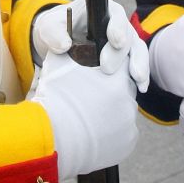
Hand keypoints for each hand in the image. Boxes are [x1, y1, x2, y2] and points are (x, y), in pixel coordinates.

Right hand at [30, 51, 138, 178]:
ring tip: (90, 116)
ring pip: (124, 111)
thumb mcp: (59, 64)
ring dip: (112, 112)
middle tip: (90, 97)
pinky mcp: (129, 142)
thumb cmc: (54, 100)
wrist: (53, 140)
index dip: (110, 69)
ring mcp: (130, 123)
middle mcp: (129, 99)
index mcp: (117, 77)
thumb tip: (72, 40)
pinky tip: (95, 132)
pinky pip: (124, 132)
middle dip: (111, 91)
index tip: (99, 73)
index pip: (122, 65)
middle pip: (124, 89)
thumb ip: (72, 48)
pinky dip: (113, 132)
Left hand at [32, 0, 149, 91]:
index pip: (114, 15)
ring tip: (139, 80)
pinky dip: (140, 76)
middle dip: (120, 53)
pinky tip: (140, 88)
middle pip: (127, 35)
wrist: (59, 40)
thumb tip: (64, 45)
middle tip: (107, 69)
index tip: (115, 41)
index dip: (117, 27)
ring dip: (139, 65)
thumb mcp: (49, 27)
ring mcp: (123, 40)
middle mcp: (116, 23)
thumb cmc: (56, 28)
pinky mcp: (124, 57)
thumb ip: (54, 33)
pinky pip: (136, 63)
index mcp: (101, 10)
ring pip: (137, 49)